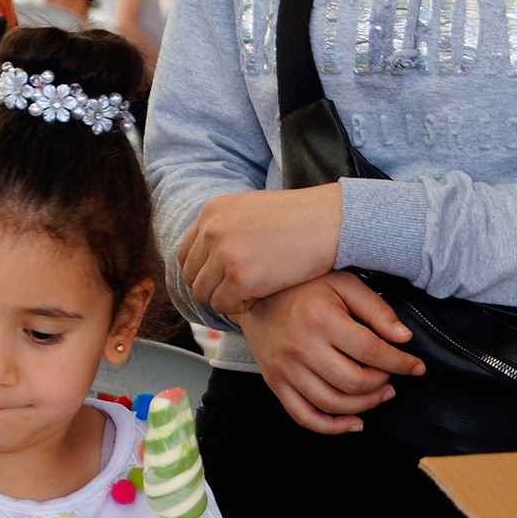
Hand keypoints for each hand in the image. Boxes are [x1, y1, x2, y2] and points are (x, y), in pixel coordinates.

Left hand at [178, 186, 343, 315]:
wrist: (331, 221)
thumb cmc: (299, 219)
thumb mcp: (251, 211)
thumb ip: (224, 230)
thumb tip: (206, 262)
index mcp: (212, 211)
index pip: (185, 254)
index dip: (202, 272)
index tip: (221, 280)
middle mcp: (212, 230)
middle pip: (192, 277)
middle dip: (214, 288)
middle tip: (241, 290)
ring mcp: (225, 253)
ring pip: (206, 295)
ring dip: (228, 298)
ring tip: (254, 290)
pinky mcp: (241, 276)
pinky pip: (226, 306)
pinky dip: (242, 306)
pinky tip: (262, 294)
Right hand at [237, 273, 425, 433]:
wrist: (252, 293)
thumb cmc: (303, 286)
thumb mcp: (344, 284)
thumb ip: (376, 310)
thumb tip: (404, 339)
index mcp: (321, 319)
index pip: (371, 351)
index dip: (400, 363)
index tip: (416, 367)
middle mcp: (301, 347)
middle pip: (353, 382)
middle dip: (382, 384)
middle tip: (392, 379)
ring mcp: (285, 369)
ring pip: (332, 403)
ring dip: (364, 406)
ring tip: (379, 395)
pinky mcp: (275, 383)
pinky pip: (304, 416)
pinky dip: (331, 427)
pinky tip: (354, 423)